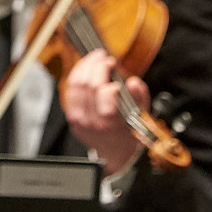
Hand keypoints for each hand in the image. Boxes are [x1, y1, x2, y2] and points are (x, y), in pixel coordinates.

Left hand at [58, 49, 149, 176]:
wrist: (117, 154)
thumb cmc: (130, 133)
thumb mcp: (142, 115)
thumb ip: (139, 96)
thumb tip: (133, 81)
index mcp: (110, 122)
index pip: (103, 92)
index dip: (106, 72)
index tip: (113, 64)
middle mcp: (91, 121)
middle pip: (88, 84)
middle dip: (96, 65)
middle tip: (104, 58)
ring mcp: (79, 119)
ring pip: (75, 85)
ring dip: (85, 67)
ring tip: (94, 58)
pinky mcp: (72, 117)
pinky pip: (69, 91)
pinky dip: (76, 76)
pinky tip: (85, 68)